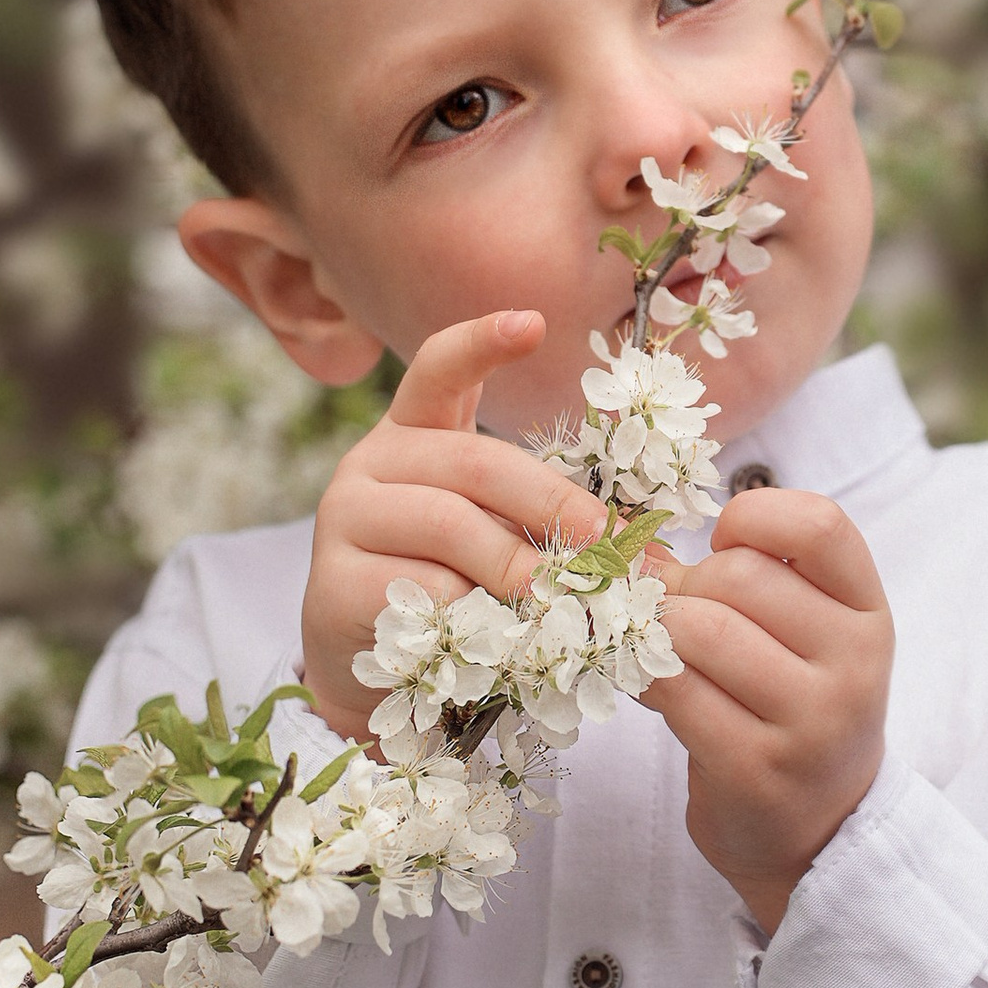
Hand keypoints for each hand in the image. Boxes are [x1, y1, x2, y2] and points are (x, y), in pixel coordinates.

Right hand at [298, 312, 609, 734]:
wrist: (370, 664)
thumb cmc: (451, 586)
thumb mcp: (500, 538)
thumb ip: (549, 523)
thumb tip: (653, 548)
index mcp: (413, 435)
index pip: (437, 368)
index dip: (481, 341)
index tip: (533, 322)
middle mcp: (369, 463)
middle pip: (473, 461)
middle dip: (551, 502)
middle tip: (605, 542)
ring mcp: (343, 519)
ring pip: (450, 525)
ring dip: (517, 565)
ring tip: (554, 600)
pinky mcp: (334, 582)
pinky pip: (424, 588)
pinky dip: (472, 613)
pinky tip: (488, 636)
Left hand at [646, 490, 892, 934]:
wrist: (813, 830)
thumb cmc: (788, 707)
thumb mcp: (801, 632)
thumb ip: (745, 573)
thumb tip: (624, 536)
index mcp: (868, 612)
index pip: (819, 524)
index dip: (751, 518)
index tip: (725, 548)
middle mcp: (854, 664)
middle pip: (739, 575)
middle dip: (686, 586)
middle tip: (679, 617)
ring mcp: (811, 722)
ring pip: (699, 629)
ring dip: (657, 633)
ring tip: (663, 653)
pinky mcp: (757, 770)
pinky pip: (673, 690)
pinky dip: (643, 678)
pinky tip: (654, 690)